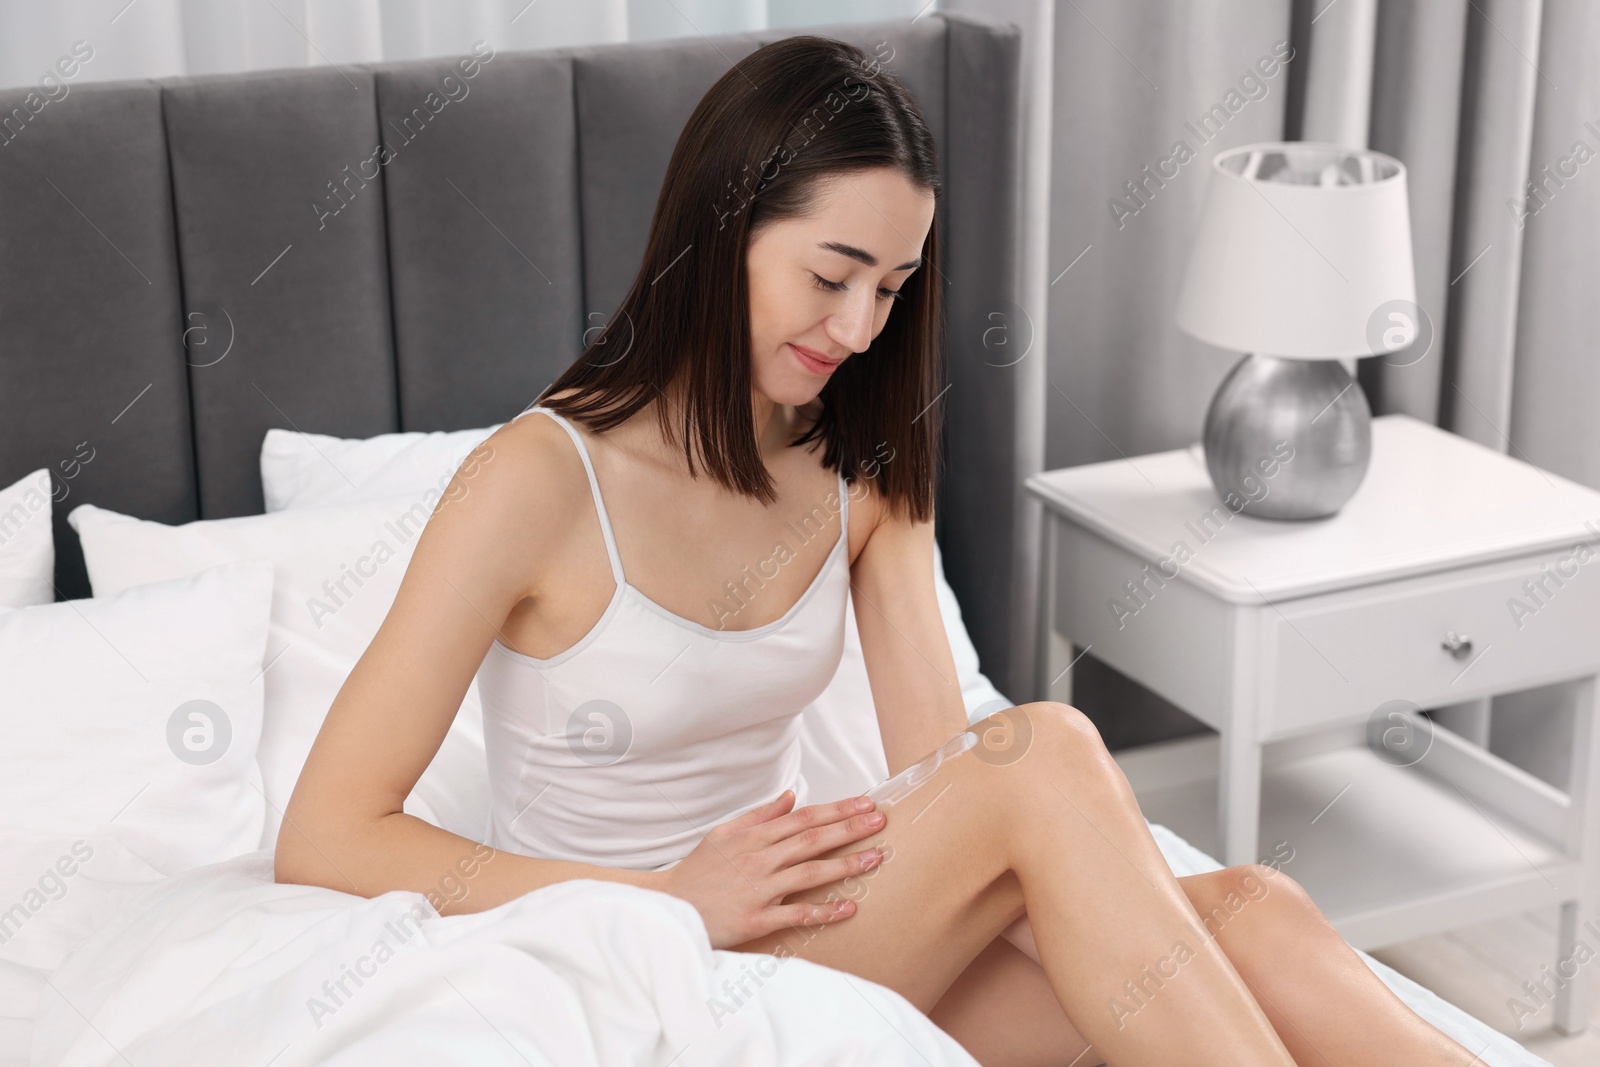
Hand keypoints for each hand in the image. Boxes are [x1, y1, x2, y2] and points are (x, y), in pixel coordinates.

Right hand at [653, 790, 886, 948]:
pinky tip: (848, 908)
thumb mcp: (724, 834)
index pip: (803, 818)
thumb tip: (790, 796)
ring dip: (845, 864)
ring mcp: (759, 889)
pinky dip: (823, 911)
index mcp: (753, 837)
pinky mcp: (757, 919)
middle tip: (880, 821)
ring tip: (875, 858)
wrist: (671, 906)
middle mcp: (759, 859)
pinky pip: (796, 913)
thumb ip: (759, 815)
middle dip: (848, 828)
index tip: (865, 803)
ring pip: (809, 872)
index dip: (836, 809)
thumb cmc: (698, 871)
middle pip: (811, 839)